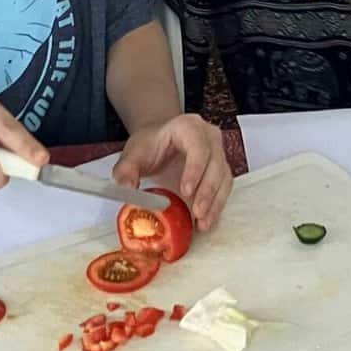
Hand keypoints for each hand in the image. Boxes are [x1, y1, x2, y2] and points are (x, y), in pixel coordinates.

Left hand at [115, 113, 232, 229]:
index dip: (195, 169)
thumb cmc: (149, 144)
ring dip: (215, 202)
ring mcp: (218, 153)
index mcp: (189, 127)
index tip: (186, 192)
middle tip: (197, 213)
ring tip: (202, 223)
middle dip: (207, 191)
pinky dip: (216, 206)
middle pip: (215, 163)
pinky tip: (206, 221)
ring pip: (223, 177)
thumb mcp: (133, 153)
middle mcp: (209, 137)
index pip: (198, 146)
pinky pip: (224, 188)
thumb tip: (127, 188)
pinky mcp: (220, 169)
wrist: (160, 141)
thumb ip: (126, 169)